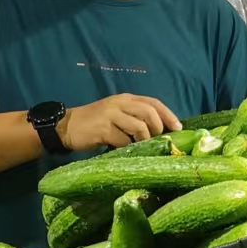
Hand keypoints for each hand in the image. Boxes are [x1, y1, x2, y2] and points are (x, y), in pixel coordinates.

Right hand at [58, 94, 180, 151]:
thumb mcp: (117, 114)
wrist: (67, 126)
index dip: (169, 115)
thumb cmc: (97, 123)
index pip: (153, 102)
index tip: (178, 128)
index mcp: (126, 98)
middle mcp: (119, 103)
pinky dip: (126, 147)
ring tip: (139, 145)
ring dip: (144, 139)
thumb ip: (136, 117)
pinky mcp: (102, 129)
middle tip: (157, 140)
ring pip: (139, 127)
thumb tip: (162, 131)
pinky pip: (123, 140)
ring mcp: (110, 115)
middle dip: (158, 128)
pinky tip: (122, 149)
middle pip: (149, 113)